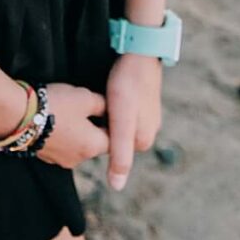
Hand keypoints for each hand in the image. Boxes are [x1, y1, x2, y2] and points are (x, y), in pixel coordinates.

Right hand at [33, 82, 109, 171]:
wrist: (20, 115)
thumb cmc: (57, 105)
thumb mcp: (85, 97)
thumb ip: (102, 104)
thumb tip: (110, 108)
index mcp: (93, 146)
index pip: (115, 142)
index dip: (114, 126)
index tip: (110, 112)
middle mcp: (80, 159)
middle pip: (94, 144)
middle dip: (93, 128)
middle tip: (85, 108)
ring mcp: (61, 160)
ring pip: (77, 146)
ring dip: (76, 133)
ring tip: (66, 112)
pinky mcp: (45, 157)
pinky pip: (60, 146)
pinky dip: (60, 136)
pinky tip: (52, 120)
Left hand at [104, 53, 161, 190]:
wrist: (140, 51)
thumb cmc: (127, 86)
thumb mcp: (121, 122)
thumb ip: (120, 155)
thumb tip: (117, 187)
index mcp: (143, 141)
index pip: (112, 149)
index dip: (97, 134)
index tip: (91, 117)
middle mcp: (148, 131)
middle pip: (115, 136)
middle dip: (102, 124)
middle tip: (93, 105)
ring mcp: (147, 114)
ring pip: (118, 122)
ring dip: (108, 112)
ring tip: (102, 94)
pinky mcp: (141, 99)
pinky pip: (123, 108)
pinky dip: (114, 102)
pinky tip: (109, 89)